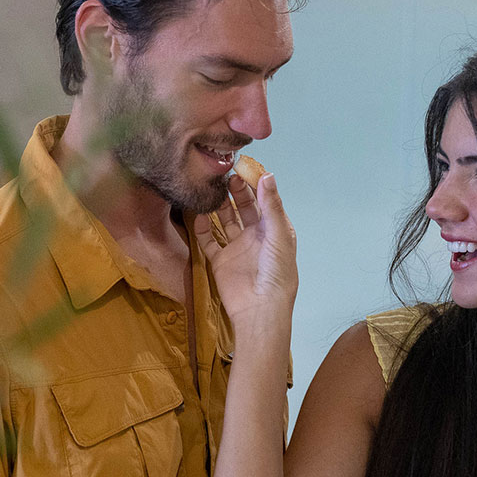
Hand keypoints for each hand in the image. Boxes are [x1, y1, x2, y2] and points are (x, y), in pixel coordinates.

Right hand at [192, 172, 296, 329]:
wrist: (260, 309)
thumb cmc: (277, 275)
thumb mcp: (278, 236)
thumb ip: (271, 206)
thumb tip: (267, 175)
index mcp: (274, 231)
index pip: (264, 201)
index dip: (254, 185)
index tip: (243, 167)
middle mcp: (255, 237)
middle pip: (244, 208)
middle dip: (236, 192)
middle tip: (226, 176)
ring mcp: (237, 248)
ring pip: (225, 221)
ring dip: (219, 206)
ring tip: (212, 190)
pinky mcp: (220, 261)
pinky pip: (208, 240)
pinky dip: (202, 227)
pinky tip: (198, 215)